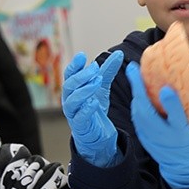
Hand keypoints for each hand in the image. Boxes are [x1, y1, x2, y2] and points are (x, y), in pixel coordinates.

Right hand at [62, 50, 123, 167]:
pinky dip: (86, 109)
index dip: (74, 65)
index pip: (69, 74)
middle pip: (69, 85)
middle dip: (81, 76)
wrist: (97, 134)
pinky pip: (80, 116)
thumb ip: (107, 71)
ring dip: (84, 90)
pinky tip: (95, 102)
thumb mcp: (102, 87)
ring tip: (97, 82)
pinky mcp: (80, 126)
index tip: (83, 56)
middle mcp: (69, 100)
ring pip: (73, 100)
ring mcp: (73, 113)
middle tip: (94, 69)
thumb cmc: (94, 108)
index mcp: (73, 89)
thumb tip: (118, 54)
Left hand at [126, 62, 188, 188]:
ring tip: (134, 73)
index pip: (176, 119)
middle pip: (146, 112)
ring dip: (135, 93)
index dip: (171, 104)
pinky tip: (137, 88)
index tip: (166, 89)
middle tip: (134, 69)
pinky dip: (136, 102)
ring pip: (138, 113)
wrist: (185, 168)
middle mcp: (163, 136)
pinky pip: (137, 117)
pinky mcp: (143, 137)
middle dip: (138, 90)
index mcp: (182, 135)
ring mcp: (150, 138)